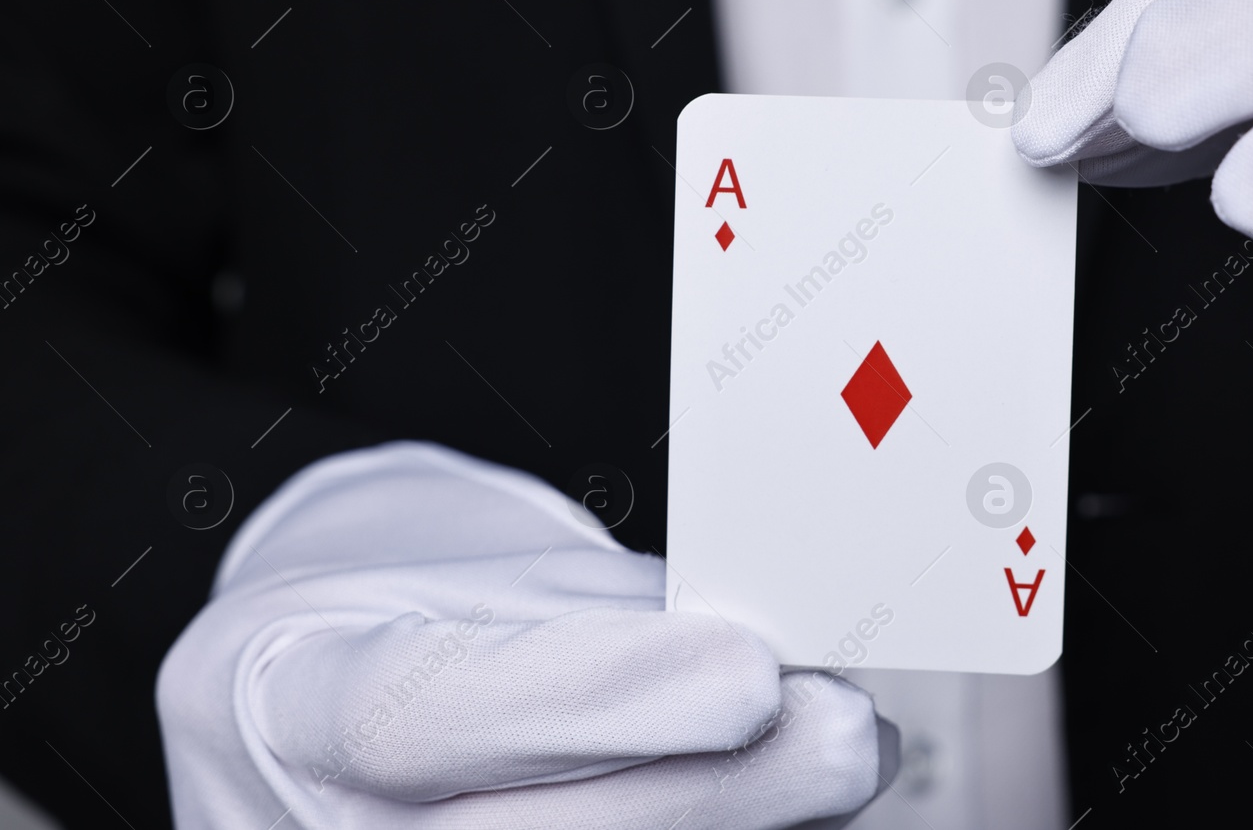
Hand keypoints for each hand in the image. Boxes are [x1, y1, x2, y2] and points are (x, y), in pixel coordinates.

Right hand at [157, 442, 895, 828]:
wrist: (310, 696)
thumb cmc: (400, 615)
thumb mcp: (465, 571)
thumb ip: (597, 615)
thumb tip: (759, 650)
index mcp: (285, 695)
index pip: (428, 710)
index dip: (595, 695)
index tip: (746, 665)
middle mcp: (322, 827)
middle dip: (715, 791)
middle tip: (843, 728)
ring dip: (736, 827)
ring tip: (841, 752)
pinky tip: (784, 807)